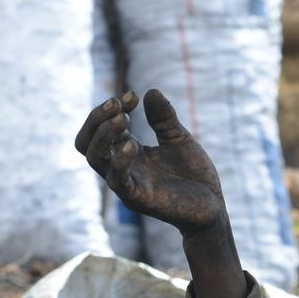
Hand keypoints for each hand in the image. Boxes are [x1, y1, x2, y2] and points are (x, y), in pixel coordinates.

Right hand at [76, 89, 226, 236]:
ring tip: (122, 119)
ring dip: (104, 135)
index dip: (108, 110)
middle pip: (86, 143)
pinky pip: (117, 181)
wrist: (212, 206)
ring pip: (95, 159)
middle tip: (118, 104)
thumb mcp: (178, 138)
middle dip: (96, 119)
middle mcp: (121, 167)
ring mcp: (127, 183)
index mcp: (127, 151)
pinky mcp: (138, 199)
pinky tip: (132, 145)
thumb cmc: (193, 175)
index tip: (132, 96)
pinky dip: (120, 161)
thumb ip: (164, 118)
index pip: (99, 129)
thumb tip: (149, 91)